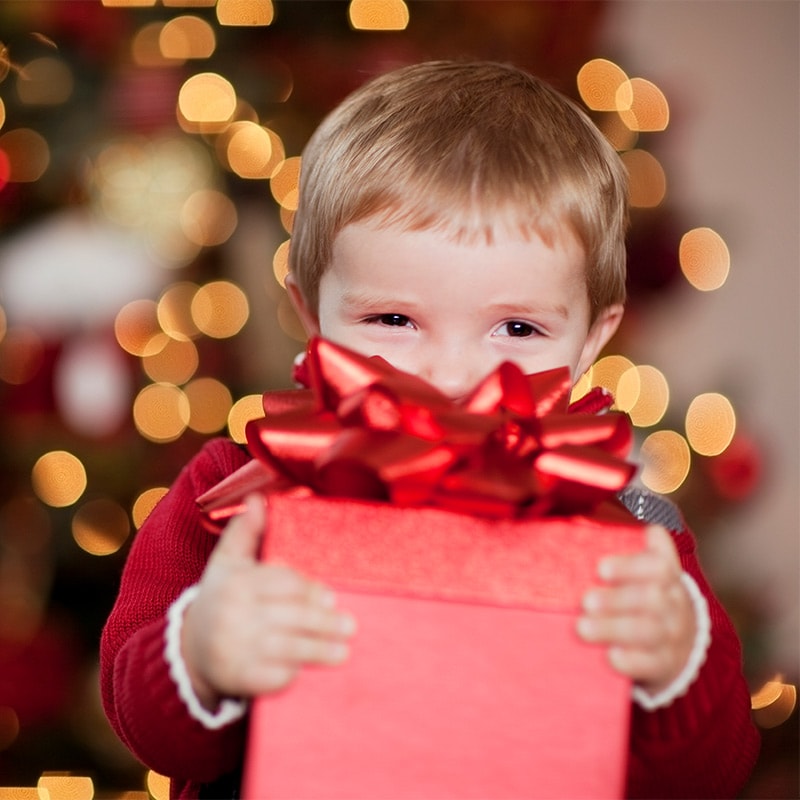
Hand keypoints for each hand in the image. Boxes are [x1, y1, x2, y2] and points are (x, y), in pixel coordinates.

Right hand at [181, 494, 355, 709]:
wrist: (189, 650)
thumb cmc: (220, 599)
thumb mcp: (227, 562)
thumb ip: (245, 531)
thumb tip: (259, 498)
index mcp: (236, 583)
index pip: (282, 584)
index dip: (310, 591)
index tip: (331, 597)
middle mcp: (234, 615)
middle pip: (290, 617)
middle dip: (323, 622)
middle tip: (349, 626)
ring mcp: (235, 649)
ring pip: (287, 648)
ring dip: (319, 651)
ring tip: (343, 651)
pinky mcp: (239, 678)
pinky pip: (274, 677)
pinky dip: (294, 675)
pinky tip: (312, 673)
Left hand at [576, 525, 695, 695]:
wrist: (677, 641)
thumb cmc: (640, 592)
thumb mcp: (637, 566)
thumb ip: (620, 539)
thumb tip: (587, 509)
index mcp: (666, 574)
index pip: (660, 565)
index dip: (632, 565)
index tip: (601, 568)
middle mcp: (673, 603)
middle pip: (652, 599)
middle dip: (616, 599)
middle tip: (585, 601)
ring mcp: (672, 635)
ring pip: (649, 631)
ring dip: (613, 628)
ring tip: (582, 627)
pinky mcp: (664, 664)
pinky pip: (652, 664)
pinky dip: (631, 661)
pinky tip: (609, 657)